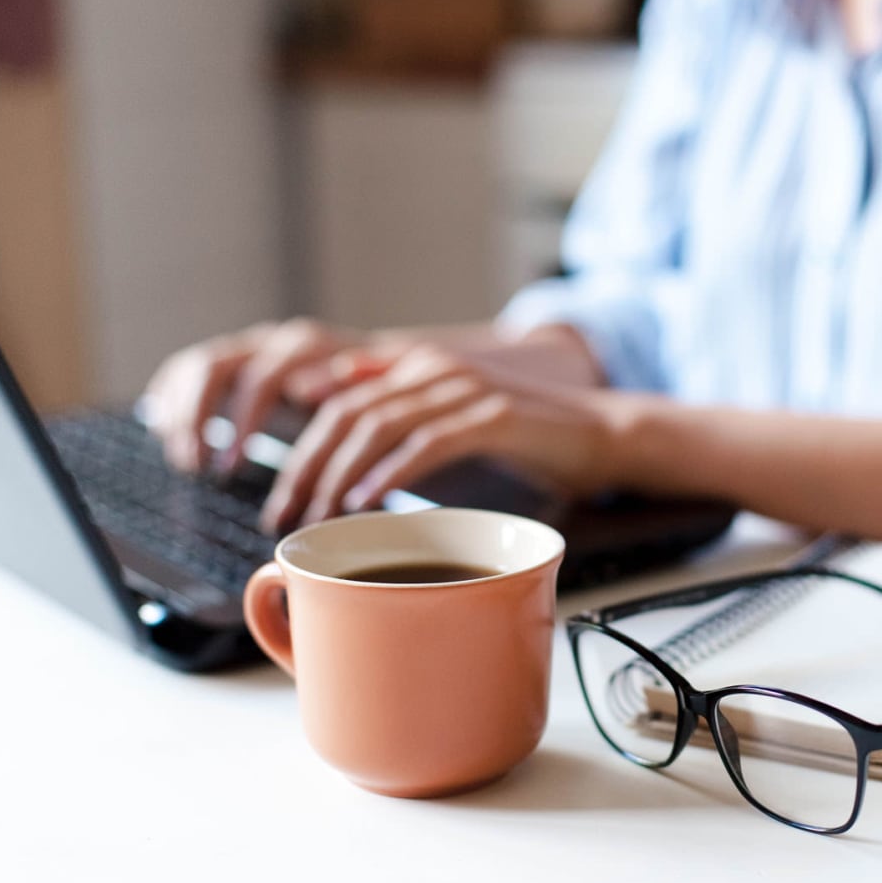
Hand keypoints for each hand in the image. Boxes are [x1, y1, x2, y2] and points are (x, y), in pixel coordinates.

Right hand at [142, 319, 364, 472]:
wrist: (379, 371)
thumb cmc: (380, 397)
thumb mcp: (376, 396)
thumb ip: (357, 384)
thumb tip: (317, 387)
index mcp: (304, 347)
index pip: (259, 377)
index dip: (241, 420)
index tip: (231, 465)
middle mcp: (269, 343)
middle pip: (215, 368)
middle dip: (199, 418)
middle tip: (197, 467)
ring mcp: (247, 350)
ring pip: (195, 368)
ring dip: (182, 414)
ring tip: (185, 461)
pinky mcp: (229, 364)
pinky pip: (185, 370)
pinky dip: (170, 398)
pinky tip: (163, 429)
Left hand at [260, 344, 623, 531]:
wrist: (599, 432)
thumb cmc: (522, 438)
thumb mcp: (450, 421)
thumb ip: (399, 415)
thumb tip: (337, 422)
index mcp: (414, 366)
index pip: (335, 400)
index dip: (298, 449)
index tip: (282, 498)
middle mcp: (431, 368)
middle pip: (345, 413)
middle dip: (305, 468)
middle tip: (285, 515)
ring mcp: (462, 389)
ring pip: (377, 425)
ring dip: (338, 475)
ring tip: (318, 516)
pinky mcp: (493, 415)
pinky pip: (426, 442)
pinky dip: (390, 473)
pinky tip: (364, 501)